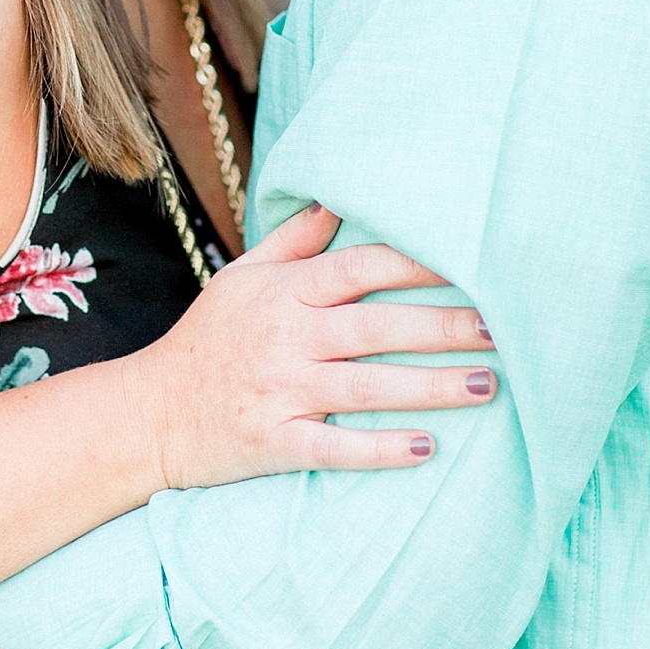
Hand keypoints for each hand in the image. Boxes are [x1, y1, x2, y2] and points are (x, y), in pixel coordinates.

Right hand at [134, 203, 494, 491]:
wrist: (148, 413)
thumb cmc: (205, 341)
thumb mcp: (241, 278)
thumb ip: (293, 242)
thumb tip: (337, 200)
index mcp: (283, 294)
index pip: (358, 267)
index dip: (415, 264)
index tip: (471, 262)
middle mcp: (285, 339)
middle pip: (375, 326)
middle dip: (441, 325)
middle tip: (501, 328)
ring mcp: (279, 392)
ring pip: (366, 385)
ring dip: (429, 386)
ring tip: (487, 385)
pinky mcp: (273, 442)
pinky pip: (334, 446)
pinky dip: (379, 449)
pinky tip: (426, 448)